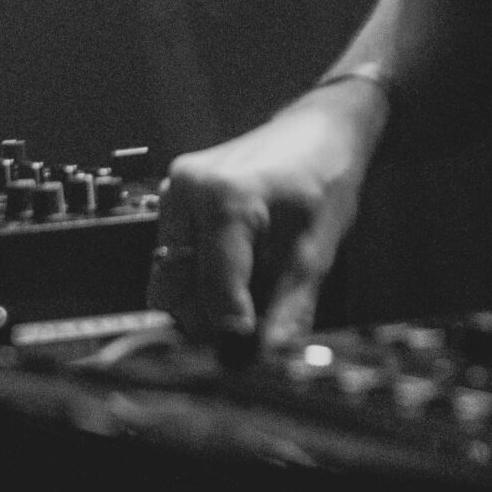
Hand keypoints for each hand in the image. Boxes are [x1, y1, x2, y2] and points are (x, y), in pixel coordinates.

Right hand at [147, 80, 386, 349]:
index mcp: (223, 200)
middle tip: (249, 331)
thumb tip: (267, 360)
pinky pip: (172, 257)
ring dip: (199, 302)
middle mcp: (186, 192)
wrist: (320, 131)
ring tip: (245, 299)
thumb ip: (289, 309)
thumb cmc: (324, 178)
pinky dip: (197, 279)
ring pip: (167, 278)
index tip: (251, 354)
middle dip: (208, 321)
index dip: (233, 332)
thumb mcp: (316, 250)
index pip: (213, 293)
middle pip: (175, 291)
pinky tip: (233, 275)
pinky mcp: (171, 198)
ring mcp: (173, 192)